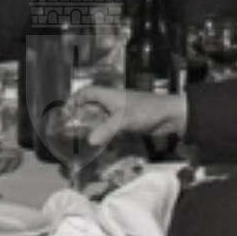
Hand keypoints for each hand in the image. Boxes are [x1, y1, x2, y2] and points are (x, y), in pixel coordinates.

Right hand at [70, 82, 184, 152]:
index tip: (65, 112)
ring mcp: (121, 112)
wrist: (171, 116)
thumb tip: (90, 141)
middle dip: (81, 114)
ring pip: (101, 116)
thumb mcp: (125, 120)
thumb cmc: (147, 111)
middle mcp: (113, 102)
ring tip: (81, 137)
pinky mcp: (128, 122)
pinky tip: (100, 142)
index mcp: (110, 95)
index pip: (87, 92)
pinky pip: (110, 126)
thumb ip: (107, 129)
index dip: (75, 99)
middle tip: (70, 128)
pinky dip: (103, 132)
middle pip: (92, 104)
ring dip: (92, 125)